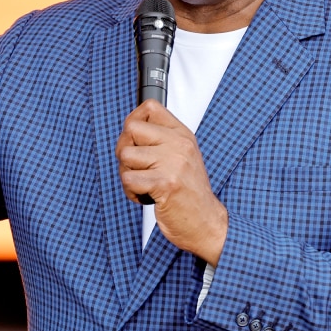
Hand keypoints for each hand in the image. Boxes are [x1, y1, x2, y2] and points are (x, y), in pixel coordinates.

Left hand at [116, 100, 227, 264]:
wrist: (206, 223)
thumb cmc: (190, 194)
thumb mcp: (182, 158)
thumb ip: (161, 140)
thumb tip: (130, 128)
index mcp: (183, 135)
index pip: (150, 107)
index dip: (134, 121)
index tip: (135, 139)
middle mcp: (179, 145)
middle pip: (131, 128)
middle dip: (124, 149)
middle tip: (136, 167)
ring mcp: (173, 163)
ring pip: (125, 155)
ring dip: (127, 174)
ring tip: (144, 184)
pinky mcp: (165, 183)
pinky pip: (128, 179)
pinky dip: (131, 192)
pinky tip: (146, 196)